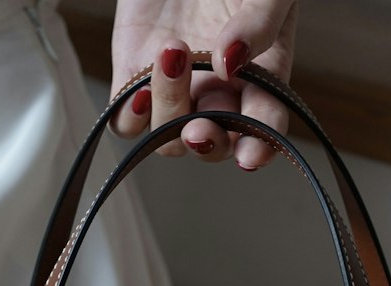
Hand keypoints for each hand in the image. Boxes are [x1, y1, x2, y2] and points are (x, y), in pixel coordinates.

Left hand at [109, 0, 297, 168]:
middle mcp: (217, 97)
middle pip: (212, 144)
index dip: (258, 148)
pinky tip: (138, 92)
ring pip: (168, 137)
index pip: (263, 127)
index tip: (249, 155)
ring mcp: (176, 93)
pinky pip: (127, 123)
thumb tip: (230, 65)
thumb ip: (260, 25)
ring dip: (170, 106)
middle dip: (207, 142)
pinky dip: (130, 117)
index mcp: (258, 81)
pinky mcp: (134, 82)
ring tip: (173, 50)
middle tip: (197, 126)